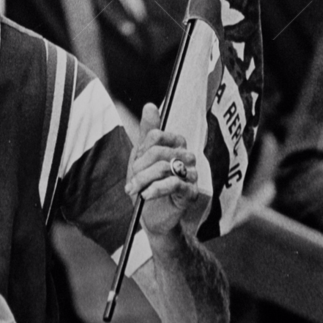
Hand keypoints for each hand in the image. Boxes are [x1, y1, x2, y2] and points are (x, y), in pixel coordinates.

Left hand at [125, 103, 198, 236]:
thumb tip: (150, 105)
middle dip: (140, 167)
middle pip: (158, 151)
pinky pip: (174, 184)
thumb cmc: (148, 183)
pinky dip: (156, 189)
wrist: (153, 217)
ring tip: (135, 190)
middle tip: (131, 181)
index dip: (141, 150)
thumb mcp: (142, 156)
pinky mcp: (191, 192)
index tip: (134, 163)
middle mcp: (187, 156)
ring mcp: (191, 174)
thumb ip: (148, 131)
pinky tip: (146, 195)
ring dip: (144, 180)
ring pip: (164, 167)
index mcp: (176, 144)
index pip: (156, 135)